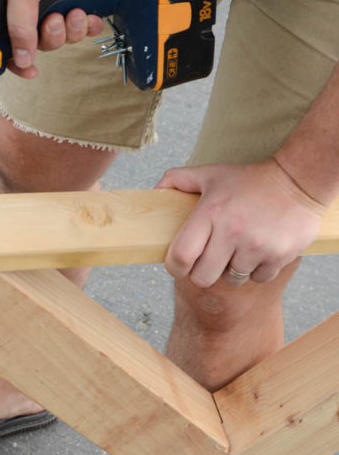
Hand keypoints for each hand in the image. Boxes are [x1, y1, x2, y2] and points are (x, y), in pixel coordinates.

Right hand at [6, 0, 106, 77]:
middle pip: (39, 44)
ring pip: (63, 38)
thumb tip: (20, 58)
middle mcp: (30, 4)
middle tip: (55, 21)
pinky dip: (87, 25)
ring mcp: (55, 3)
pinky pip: (82, 28)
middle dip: (51, 38)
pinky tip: (89, 13)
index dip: (16, 60)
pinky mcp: (78, 0)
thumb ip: (20, 25)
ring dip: (71, 30)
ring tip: (75, 10)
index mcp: (8, 1)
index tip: (29, 70)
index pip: (7, 42)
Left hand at [156, 159, 325, 287]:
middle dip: (202, 272)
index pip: (180, 256)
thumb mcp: (211, 174)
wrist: (299, 180)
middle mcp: (233, 231)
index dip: (174, 266)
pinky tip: (258, 251)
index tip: (179, 264)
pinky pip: (258, 278)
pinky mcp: (280, 255)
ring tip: (237, 249)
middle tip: (209, 259)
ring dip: (231, 270)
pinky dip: (256, 270)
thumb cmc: (249, 179)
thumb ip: (178, 179)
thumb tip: (155, 192)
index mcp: (211, 212)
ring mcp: (258, 246)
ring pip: (231, 280)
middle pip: (202, 277)